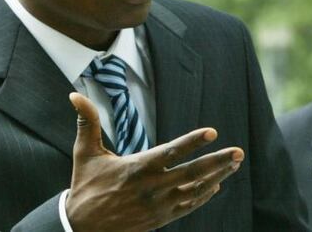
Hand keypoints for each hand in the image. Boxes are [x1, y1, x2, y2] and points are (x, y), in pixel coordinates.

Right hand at [66, 93, 243, 231]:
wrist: (82, 229)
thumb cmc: (85, 186)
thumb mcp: (84, 153)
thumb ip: (86, 122)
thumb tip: (74, 94)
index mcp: (137, 168)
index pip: (171, 152)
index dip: (193, 142)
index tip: (212, 132)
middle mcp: (152, 187)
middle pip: (192, 173)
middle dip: (218, 162)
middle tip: (238, 152)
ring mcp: (159, 205)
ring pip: (195, 190)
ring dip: (217, 177)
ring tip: (234, 164)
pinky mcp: (160, 218)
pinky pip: (188, 206)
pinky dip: (204, 195)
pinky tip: (216, 185)